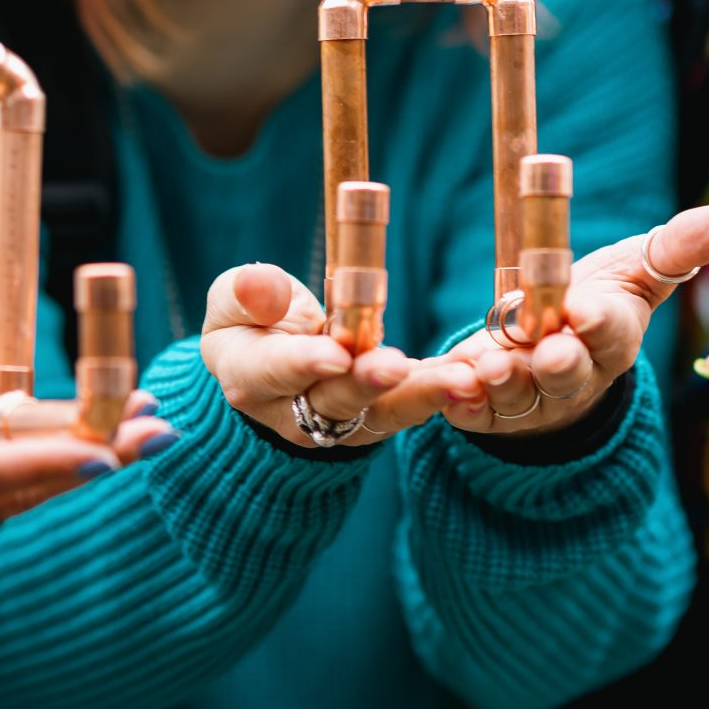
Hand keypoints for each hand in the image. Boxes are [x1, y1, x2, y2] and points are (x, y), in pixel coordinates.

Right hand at [0, 324, 173, 611]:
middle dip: (90, 458)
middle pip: (19, 488)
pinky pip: (5, 495)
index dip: (35, 463)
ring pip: (21, 493)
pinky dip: (52, 467)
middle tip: (160, 431)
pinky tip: (103, 441)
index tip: (102, 453)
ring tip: (153, 428)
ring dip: (84, 459)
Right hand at [199, 263, 479, 447]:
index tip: (335, 353)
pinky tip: (475, 377)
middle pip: (334, 402)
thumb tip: (256, 284)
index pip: (275, 372)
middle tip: (399, 367)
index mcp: (250, 378)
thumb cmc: (251, 321)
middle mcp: (293, 414)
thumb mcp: (232, 300)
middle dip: (369, 385)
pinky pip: (411, 407)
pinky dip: (443, 393)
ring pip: (382, 414)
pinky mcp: (377, 418)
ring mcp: (339, 423)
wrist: (269, 368)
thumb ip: (244, 294)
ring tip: (461, 380)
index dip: (304, 364)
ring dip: (422, 397)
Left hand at [436, 202, 708, 438]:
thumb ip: (680, 246)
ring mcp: (530, 398)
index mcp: (612, 338)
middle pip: (567, 374)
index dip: (599, 323)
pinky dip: (460, 400)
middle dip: (558, 364)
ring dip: (505, 381)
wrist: (549, 350)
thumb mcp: (636, 270)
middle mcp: (573, 374)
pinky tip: (447, 385)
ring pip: (518, 395)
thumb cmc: (598, 302)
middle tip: (548, 351)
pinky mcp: (487, 412)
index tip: (586, 309)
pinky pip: (472, 410)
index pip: (610, 332)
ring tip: (491, 365)